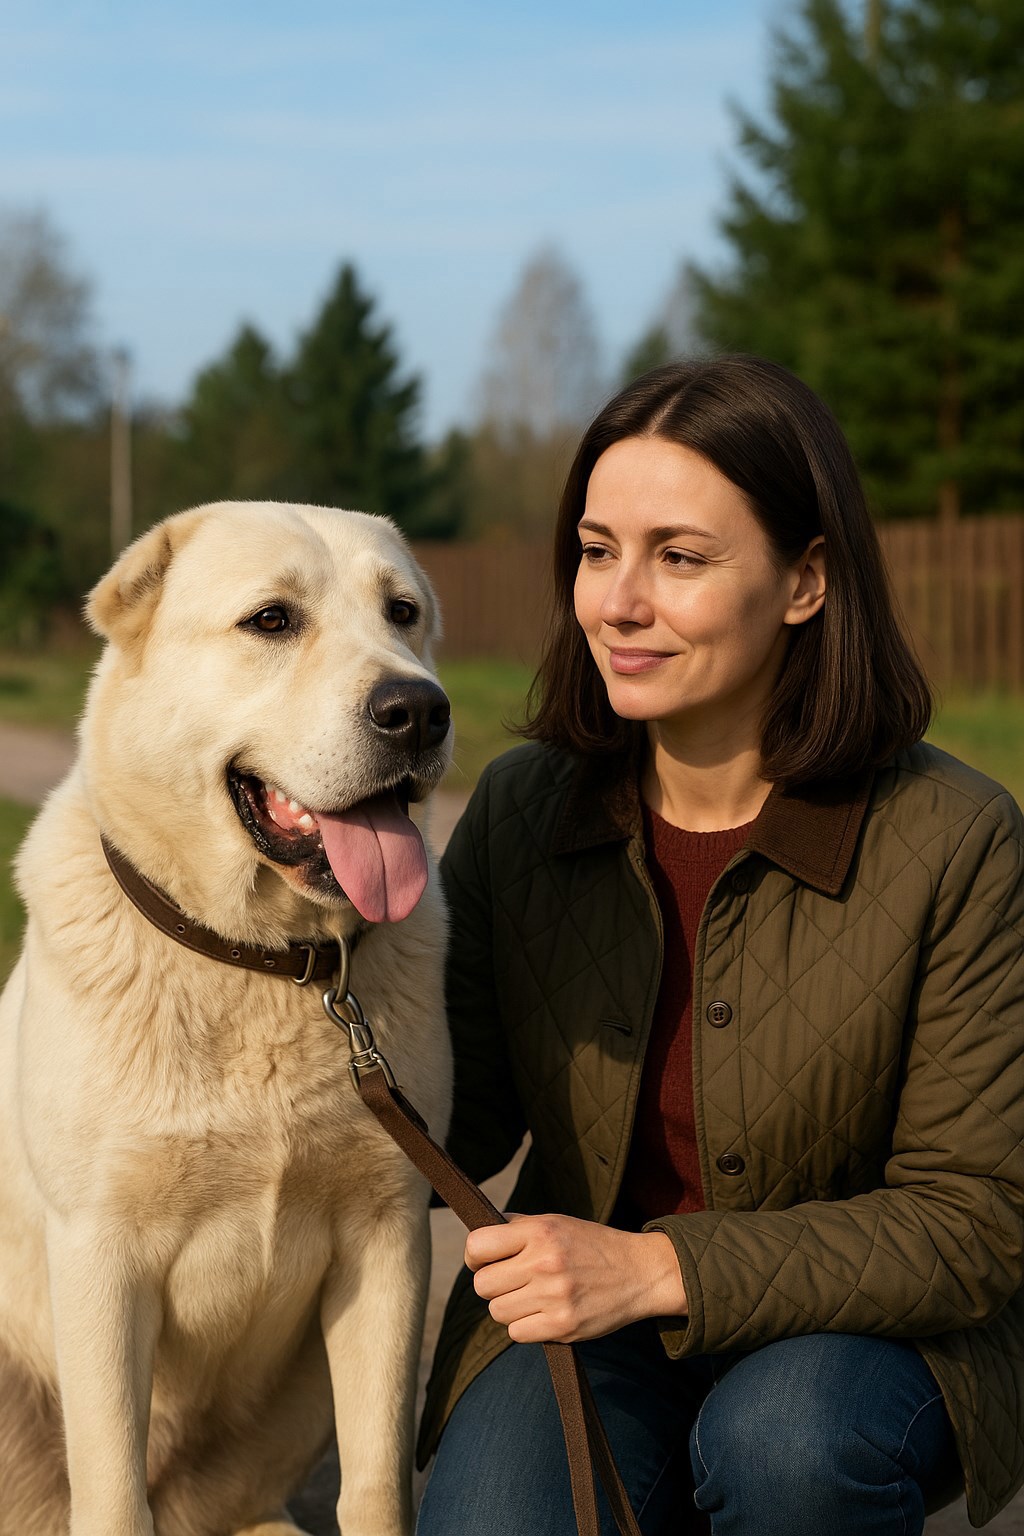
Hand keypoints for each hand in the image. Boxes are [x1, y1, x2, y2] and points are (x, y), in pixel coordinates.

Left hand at [465, 1213, 686, 1343]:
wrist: (639, 1272)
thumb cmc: (590, 1245)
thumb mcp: (556, 1222)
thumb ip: (517, 1227)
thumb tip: (478, 1235)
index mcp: (540, 1231)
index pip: (477, 1246)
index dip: (475, 1256)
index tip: (485, 1260)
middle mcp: (544, 1262)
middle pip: (482, 1285)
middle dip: (493, 1285)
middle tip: (512, 1281)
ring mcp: (554, 1296)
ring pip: (497, 1312)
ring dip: (509, 1307)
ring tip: (531, 1297)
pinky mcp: (563, 1326)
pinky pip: (516, 1334)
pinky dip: (524, 1327)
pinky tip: (543, 1314)